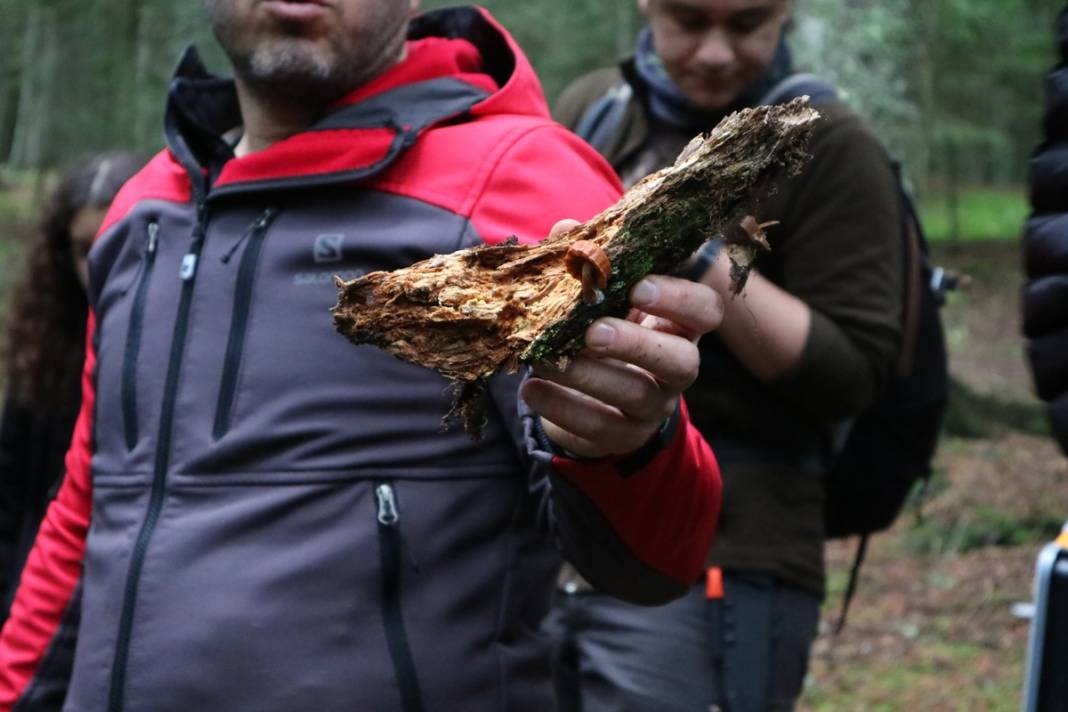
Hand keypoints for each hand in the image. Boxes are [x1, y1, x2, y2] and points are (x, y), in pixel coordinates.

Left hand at [520, 220, 723, 457]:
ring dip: (588, 376)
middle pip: (682, 362)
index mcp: (679, 323)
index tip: (638, 287)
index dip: (679, 299)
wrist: (589, 395)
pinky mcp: (623, 436)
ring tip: (545, 358)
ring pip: (637, 396)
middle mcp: (677, 367)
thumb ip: (587, 262)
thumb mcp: (599, 295)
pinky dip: (562, 408)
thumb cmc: (600, 326)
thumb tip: (564, 228)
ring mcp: (654, 406)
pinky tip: (531, 389)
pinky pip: (599, 427)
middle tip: (593, 332)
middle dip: (637, 345)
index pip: (705, 311)